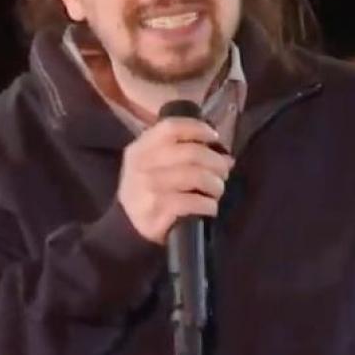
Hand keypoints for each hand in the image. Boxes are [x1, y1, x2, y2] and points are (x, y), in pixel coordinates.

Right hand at [117, 117, 233, 244]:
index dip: (197, 129)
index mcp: (141, 148)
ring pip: (195, 177)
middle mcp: (142, 165)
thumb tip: (226, 158)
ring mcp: (148, 188)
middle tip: (223, 171)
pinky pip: (193, 202)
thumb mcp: (153, 164)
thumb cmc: (149, 189)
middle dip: (215, 162)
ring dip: (215, 184)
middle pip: (191, 153)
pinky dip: (208, 204)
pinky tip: (209, 207)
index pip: (171, 128)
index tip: (214, 137)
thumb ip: (183, 152)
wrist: (128, 226)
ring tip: (217, 190)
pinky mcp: (157, 211)